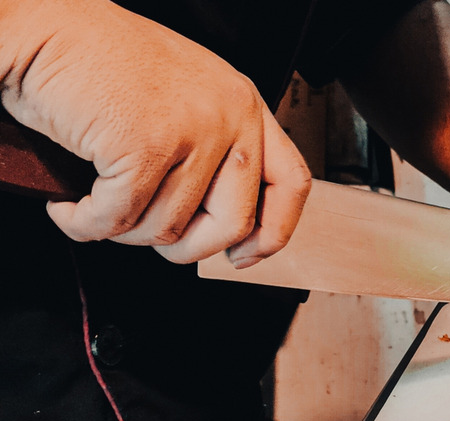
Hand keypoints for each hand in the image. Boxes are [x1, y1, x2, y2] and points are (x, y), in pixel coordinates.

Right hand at [0, 0, 310, 265]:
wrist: (47, 25)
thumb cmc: (107, 64)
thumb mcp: (189, 100)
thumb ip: (217, 152)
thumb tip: (229, 230)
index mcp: (245, 106)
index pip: (291, 182)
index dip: (274, 232)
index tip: (244, 256)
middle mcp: (230, 116)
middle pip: (233, 224)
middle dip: (184, 249)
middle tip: (145, 233)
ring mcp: (192, 130)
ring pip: (168, 228)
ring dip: (123, 231)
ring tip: (97, 203)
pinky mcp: (145, 145)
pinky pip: (119, 219)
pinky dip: (85, 224)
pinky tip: (71, 207)